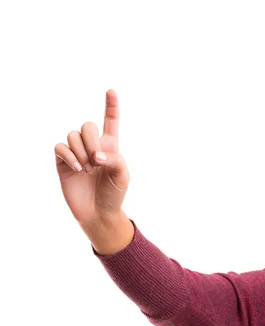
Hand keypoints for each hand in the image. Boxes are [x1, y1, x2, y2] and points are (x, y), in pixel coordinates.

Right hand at [55, 89, 129, 224]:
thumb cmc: (114, 194)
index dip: (111, 105)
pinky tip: (77, 168)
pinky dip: (69, 156)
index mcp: (110, 145)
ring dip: (82, 152)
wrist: (98, 213)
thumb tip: (97, 154)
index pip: (110, 120)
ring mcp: (76, 153)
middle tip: (98, 161)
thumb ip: (115, 159)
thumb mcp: (122, 176)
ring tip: (88, 170)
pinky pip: (60, 147)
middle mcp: (92, 145)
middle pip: (87, 125)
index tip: (111, 91)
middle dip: (92, 141)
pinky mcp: (62, 162)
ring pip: (73, 135)